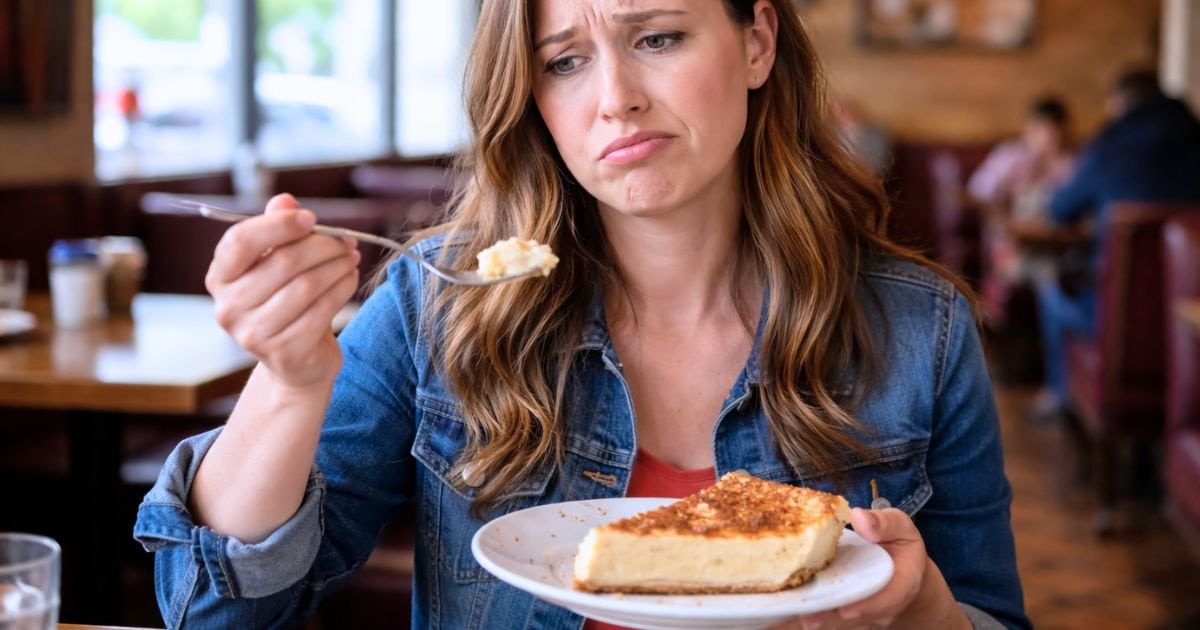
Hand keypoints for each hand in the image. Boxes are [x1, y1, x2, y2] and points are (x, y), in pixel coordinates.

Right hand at [206, 193, 360, 389]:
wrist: (297, 362)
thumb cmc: (286, 302)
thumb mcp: (277, 264)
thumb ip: (277, 230)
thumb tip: (285, 200)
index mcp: (220, 278)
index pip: (241, 241)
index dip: (279, 225)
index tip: (311, 218)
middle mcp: (229, 307)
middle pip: (283, 261)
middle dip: (323, 246)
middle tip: (346, 241)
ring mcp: (253, 334)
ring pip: (307, 285)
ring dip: (337, 266)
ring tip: (350, 259)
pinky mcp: (284, 352)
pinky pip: (322, 310)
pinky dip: (342, 289)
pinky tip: (349, 280)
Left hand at [770, 508, 968, 628]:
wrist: (903, 571)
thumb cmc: (899, 545)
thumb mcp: (901, 528)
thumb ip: (884, 523)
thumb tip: (859, 517)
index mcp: (899, 584)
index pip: (885, 600)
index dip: (865, 606)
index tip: (846, 609)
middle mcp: (880, 607)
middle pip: (853, 617)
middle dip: (828, 617)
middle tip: (804, 617)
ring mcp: (861, 616)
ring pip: (835, 623)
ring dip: (810, 620)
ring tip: (783, 618)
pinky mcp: (842, 617)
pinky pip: (823, 619)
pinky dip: (800, 617)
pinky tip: (777, 616)